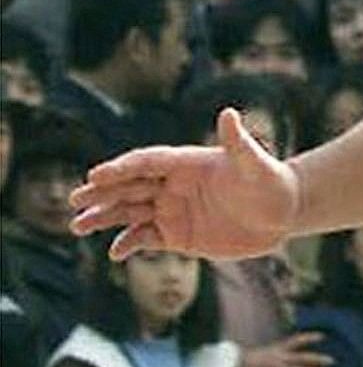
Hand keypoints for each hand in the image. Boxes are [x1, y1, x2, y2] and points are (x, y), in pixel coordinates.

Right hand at [69, 109, 300, 260]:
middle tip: (75, 200)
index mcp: (185, 163)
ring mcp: (172, 210)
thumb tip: (229, 114)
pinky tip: (115, 252)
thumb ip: (239, 143)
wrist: (284, 213)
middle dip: (101, 193)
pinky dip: (129, 243)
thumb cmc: (271, 183)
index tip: (97, 175)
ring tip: (78, 225)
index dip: (121, 168)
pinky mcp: (178, 235)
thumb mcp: (255, 165)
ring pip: (129, 212)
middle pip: (129, 187)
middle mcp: (173, 184)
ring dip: (104, 218)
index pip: (145, 162)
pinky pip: (145, 238)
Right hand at [239, 332, 333, 366]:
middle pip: (303, 358)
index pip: (297, 340)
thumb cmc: (252, 358)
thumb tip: (293, 351)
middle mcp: (281, 357)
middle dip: (318, 359)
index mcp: (278, 348)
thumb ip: (281, 351)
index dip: (310, 338)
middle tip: (332, 360)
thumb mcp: (268, 350)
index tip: (323, 337)